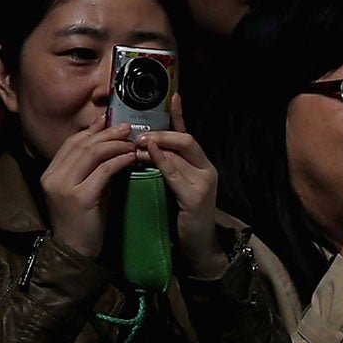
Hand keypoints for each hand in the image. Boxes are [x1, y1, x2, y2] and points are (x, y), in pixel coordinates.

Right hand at [40, 120, 140, 261]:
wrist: (76, 250)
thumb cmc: (86, 221)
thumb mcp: (86, 190)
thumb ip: (93, 171)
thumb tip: (112, 148)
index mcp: (51, 173)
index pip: (72, 143)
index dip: (92, 130)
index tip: (110, 121)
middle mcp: (53, 176)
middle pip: (81, 145)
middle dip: (106, 133)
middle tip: (127, 127)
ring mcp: (64, 186)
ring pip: (91, 154)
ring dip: (115, 145)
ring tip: (132, 142)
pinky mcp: (80, 197)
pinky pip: (102, 171)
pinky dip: (119, 161)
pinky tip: (131, 158)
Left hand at [138, 95, 224, 277]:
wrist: (197, 245)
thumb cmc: (180, 216)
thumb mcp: (172, 185)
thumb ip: (164, 166)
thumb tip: (141, 145)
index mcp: (201, 165)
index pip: (188, 135)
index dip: (180, 116)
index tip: (172, 97)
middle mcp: (207, 170)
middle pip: (187, 140)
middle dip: (162, 133)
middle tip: (138, 133)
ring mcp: (204, 184)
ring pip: (180, 154)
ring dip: (155, 146)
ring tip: (136, 143)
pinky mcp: (196, 198)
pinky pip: (175, 174)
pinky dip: (160, 162)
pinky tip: (146, 156)